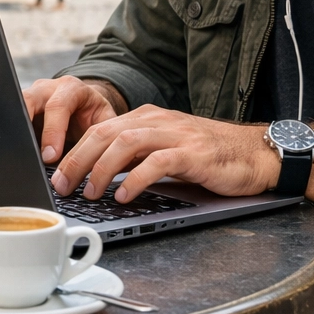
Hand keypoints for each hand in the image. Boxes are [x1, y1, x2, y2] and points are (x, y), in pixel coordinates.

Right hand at [23, 76, 127, 163]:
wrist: (86, 106)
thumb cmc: (95, 115)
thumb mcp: (105, 122)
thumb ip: (101, 136)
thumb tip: (95, 162)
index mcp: (71, 88)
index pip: (58, 106)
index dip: (53, 131)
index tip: (50, 156)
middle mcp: (47, 88)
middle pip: (28, 100)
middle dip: (26, 127)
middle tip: (28, 154)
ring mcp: (31, 97)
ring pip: (14, 106)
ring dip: (15, 131)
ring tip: (18, 155)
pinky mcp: (21, 109)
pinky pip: (12, 119)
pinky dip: (14, 136)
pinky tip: (16, 152)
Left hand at [49, 106, 278, 201]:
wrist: (256, 152)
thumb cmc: (208, 156)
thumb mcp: (165, 150)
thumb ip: (136, 157)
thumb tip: (100, 177)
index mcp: (146, 117)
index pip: (99, 129)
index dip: (74, 151)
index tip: (57, 174)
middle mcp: (157, 120)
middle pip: (105, 133)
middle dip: (77, 159)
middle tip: (61, 185)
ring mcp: (175, 134)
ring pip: (126, 143)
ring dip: (102, 169)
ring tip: (89, 192)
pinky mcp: (193, 153)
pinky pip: (157, 162)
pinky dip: (136, 178)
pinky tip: (124, 195)